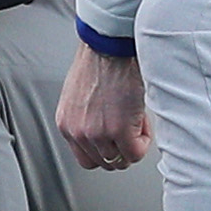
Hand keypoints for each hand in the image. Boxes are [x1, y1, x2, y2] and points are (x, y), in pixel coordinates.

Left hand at [55, 44, 151, 170]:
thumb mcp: (79, 96)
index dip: (105, 150)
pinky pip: (136, 152)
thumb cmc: (98, 62)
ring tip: (135, 119)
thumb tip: (104, 129)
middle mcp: (78, 132)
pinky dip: (144, 140)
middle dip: (121, 149)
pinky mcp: (119, 131)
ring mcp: (97, 134)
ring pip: (122, 160)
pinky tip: (141, 119)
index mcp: (66, 124)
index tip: (115, 140)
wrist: (109, 47)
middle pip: (104, 162)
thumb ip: (86, 118)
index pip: (86, 158)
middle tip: (130, 128)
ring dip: (134, 143)